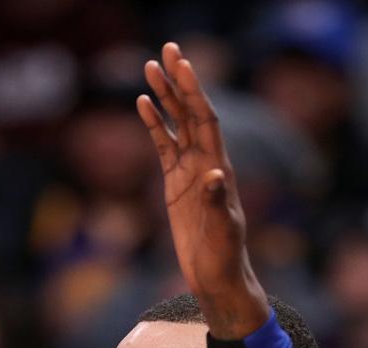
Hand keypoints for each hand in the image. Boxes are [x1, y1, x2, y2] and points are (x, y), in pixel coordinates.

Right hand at [139, 43, 268, 338]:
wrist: (217, 277)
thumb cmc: (225, 257)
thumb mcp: (222, 231)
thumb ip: (217, 203)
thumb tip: (213, 174)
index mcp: (219, 168)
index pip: (206, 120)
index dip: (195, 92)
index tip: (182, 64)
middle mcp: (206, 163)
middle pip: (191, 112)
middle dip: (179, 82)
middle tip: (165, 49)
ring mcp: (190, 171)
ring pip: (177, 125)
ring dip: (165, 96)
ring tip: (149, 68)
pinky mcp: (176, 184)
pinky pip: (164, 146)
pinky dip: (155, 124)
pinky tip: (143, 104)